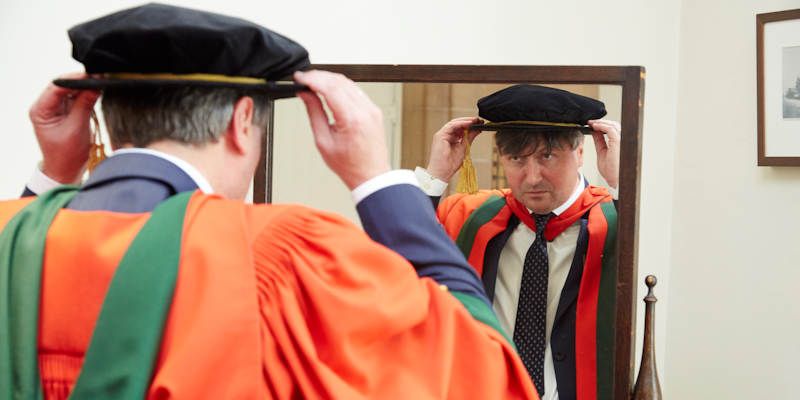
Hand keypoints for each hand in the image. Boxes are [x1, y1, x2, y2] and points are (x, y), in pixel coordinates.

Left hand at [29, 73, 99, 183]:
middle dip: (81, 82)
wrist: (66, 170)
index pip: (56, 87)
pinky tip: (97, 93)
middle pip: (64, 86)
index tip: (91, 76)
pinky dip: (87, 96)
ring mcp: (56, 109)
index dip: (74, 79)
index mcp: (40, 110)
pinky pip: (77, 99)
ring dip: (86, 89)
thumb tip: (95, 86)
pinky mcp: (67, 112)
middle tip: (99, 79)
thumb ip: (84, 104)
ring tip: (101, 86)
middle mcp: (46, 107)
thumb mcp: (77, 128)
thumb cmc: (66, 154)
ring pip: (72, 91)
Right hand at [294, 70, 390, 189]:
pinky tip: (330, 89)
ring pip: (348, 83)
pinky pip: (356, 91)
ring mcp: (372, 109)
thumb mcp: (323, 140)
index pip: (330, 88)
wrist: (370, 175)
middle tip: (304, 79)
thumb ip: (314, 112)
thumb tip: (306, 94)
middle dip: (319, 76)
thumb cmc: (349, 165)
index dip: (312, 79)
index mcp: (352, 119)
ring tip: (314, 83)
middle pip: (339, 81)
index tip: (300, 77)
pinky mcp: (374, 110)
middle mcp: (365, 110)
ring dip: (330, 79)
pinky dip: (341, 86)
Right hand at [425, 117, 481, 181]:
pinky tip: (468, 124)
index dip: (470, 124)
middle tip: (479, 120)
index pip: (460, 128)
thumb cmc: (450, 164)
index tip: (479, 123)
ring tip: (475, 120)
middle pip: (457, 124)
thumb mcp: (464, 148)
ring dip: (465, 121)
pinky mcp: (439, 136)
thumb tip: (477, 130)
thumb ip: (469, 137)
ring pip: (454, 123)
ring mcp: (441, 135)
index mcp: (450, 138)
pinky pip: (451, 126)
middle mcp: (445, 135)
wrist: (442, 172)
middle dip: (468, 121)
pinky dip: (460, 124)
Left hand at [588, 119, 619, 188]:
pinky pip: (611, 130)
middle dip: (602, 122)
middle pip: (614, 125)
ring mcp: (622, 142)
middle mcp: (623, 141)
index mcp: (619, 144)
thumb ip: (599, 142)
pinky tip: (594, 126)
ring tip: (591, 123)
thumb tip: (595, 132)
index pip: (612, 130)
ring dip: (601, 123)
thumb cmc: (612, 172)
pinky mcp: (619, 143)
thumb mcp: (602, 153)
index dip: (602, 125)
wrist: (616, 182)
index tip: (592, 124)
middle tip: (590, 122)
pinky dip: (602, 126)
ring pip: (613, 125)